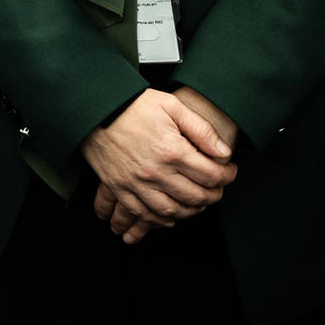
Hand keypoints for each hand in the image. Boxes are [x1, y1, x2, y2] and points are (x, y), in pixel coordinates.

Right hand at [79, 90, 236, 232]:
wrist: (95, 109)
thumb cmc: (131, 105)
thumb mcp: (171, 106)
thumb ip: (201, 129)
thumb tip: (223, 152)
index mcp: (171, 150)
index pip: (211, 175)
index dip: (227, 176)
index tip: (229, 172)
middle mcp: (155, 171)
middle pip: (195, 196)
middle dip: (213, 195)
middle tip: (217, 189)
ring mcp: (136, 183)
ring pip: (172, 211)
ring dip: (190, 211)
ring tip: (197, 202)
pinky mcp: (119, 187)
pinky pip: (144, 213)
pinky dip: (160, 219)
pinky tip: (170, 214)